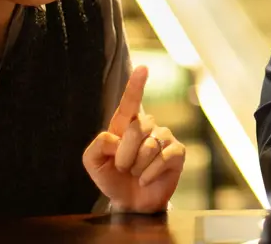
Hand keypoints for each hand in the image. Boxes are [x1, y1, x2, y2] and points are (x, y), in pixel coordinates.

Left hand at [82, 65, 185, 212]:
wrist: (130, 202)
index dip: (136, 85)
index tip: (144, 68)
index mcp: (125, 125)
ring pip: (149, 146)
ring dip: (137, 167)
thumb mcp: (93, 162)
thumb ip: (97, 145)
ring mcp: (164, 138)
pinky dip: (150, 173)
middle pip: (136, 127)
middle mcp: (147, 126)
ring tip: (136, 174)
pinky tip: (146, 179)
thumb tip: (117, 138)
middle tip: (123, 167)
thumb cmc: (112, 178)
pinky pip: (164, 158)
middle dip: (125, 154)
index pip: (130, 102)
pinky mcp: (177, 153)